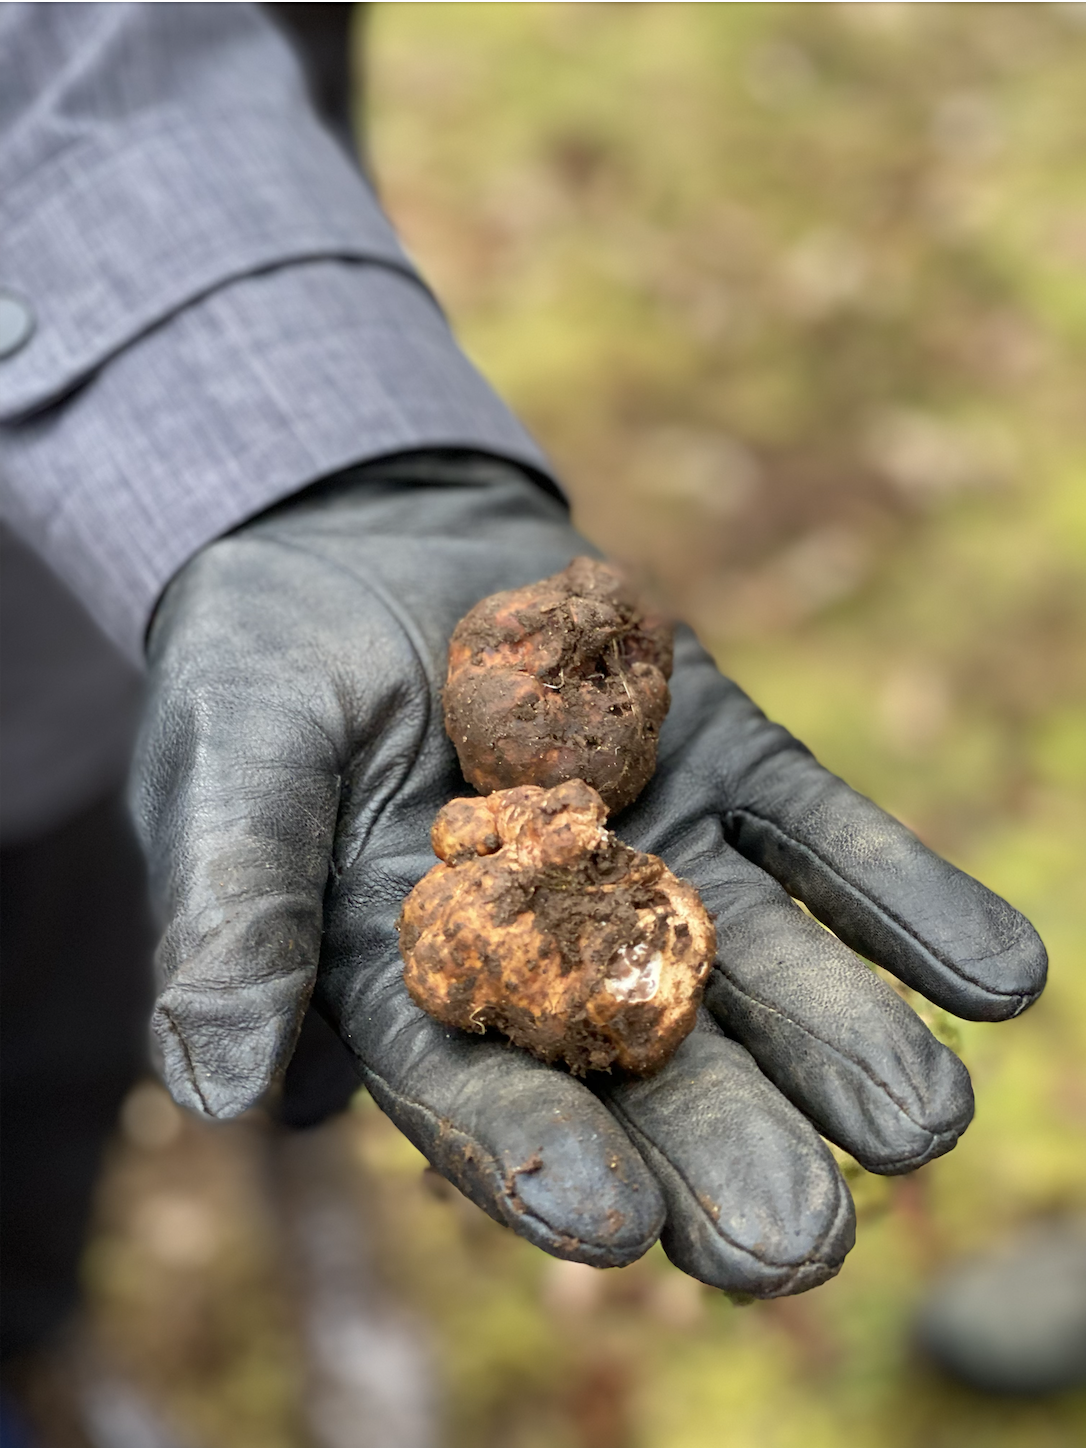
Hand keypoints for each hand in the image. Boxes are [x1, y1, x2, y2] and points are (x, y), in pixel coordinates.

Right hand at [132, 454, 1045, 1296]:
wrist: (365, 542)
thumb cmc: (262, 673)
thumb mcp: (228, 772)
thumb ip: (231, 918)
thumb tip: (211, 1093)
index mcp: (424, 988)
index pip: (481, 1098)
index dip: (537, 1159)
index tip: (612, 1224)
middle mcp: (558, 956)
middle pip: (646, 1068)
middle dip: (723, 1149)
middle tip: (797, 1241)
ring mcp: (659, 861)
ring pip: (759, 972)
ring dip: (843, 1043)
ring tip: (920, 1118)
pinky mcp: (732, 773)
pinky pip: (826, 844)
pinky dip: (906, 902)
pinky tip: (997, 972)